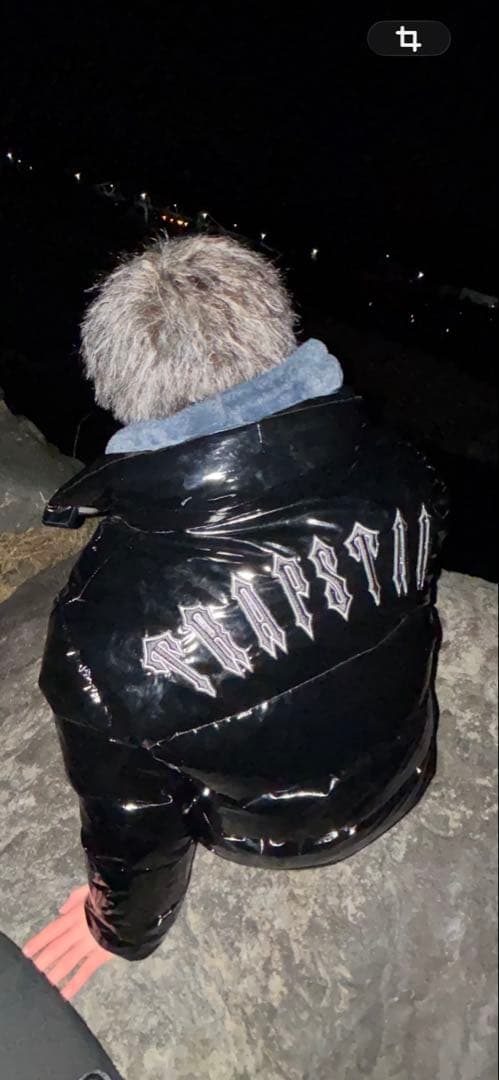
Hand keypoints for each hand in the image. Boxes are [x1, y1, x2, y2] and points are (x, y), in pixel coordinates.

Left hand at [23, 885, 113, 999]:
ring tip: (45, 984)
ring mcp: (90, 944)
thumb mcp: (91, 889)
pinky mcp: (102, 954)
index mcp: (75, 914)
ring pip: (68, 961)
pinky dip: (75, 983)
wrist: (133, 904)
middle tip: (33, 970)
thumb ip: (74, 898)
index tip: (27, 952)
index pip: (52, 930)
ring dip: (55, 973)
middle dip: (43, 960)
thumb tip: (61, 910)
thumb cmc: (113, 894)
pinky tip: (65, 994)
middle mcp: (79, 931)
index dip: (39, 941)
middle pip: (57, 947)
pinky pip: (86, 970)